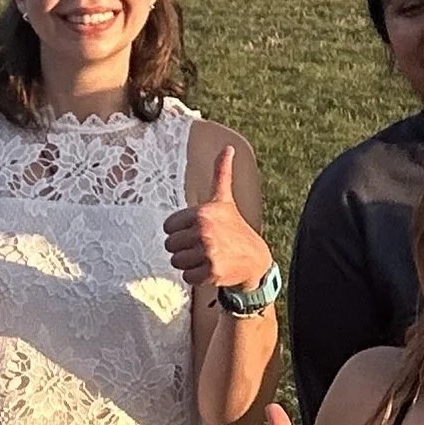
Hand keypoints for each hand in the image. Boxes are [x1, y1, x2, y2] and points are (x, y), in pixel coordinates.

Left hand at [164, 142, 270, 293]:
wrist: (255, 260)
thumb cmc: (234, 228)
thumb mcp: (225, 200)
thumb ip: (221, 173)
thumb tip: (228, 147)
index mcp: (202, 212)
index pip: (168, 227)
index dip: (180, 231)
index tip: (197, 231)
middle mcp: (204, 231)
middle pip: (169, 245)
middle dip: (183, 248)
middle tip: (202, 246)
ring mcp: (207, 252)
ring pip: (176, 262)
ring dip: (189, 263)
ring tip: (206, 256)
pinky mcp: (211, 271)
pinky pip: (186, 276)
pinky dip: (196, 276)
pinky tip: (210, 269)